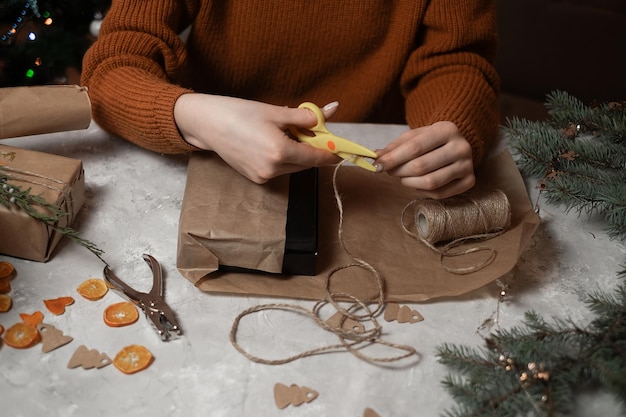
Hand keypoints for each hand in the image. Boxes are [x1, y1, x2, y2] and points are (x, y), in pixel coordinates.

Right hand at [174, 94, 339, 182]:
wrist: (207, 124)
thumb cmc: (239, 113)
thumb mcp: (275, 111)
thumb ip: (305, 117)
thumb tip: (329, 113)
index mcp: (280, 152)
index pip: (317, 157)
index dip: (332, 152)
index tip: (342, 149)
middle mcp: (273, 169)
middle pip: (307, 164)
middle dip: (314, 150)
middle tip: (316, 133)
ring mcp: (263, 177)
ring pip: (293, 167)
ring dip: (299, 154)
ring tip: (289, 134)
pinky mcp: (255, 178)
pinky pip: (279, 170)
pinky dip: (284, 158)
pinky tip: (275, 143)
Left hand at [374, 121, 474, 198]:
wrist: (456, 145)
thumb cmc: (430, 141)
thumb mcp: (413, 137)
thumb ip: (394, 147)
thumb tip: (375, 157)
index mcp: (447, 130)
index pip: (414, 147)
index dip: (393, 159)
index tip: (377, 165)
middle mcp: (461, 147)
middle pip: (421, 166)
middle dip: (399, 171)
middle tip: (390, 171)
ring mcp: (467, 166)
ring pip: (430, 182)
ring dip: (409, 182)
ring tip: (403, 177)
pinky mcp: (469, 181)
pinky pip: (439, 193)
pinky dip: (422, 191)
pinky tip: (418, 183)